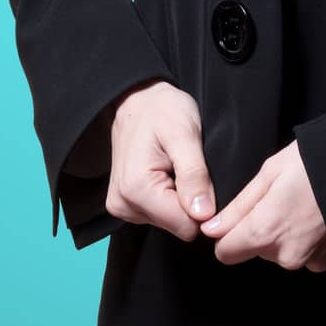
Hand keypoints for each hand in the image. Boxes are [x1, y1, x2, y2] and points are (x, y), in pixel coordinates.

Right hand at [105, 79, 218, 241]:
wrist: (137, 99)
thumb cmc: (162, 109)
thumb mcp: (185, 134)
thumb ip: (194, 175)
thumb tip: (203, 215)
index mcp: (136, 189)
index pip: (184, 226)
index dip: (202, 205)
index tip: (202, 177)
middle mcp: (123, 205)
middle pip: (176, 226)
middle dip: (189, 200)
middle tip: (188, 166)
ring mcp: (122, 206)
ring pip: (169, 221)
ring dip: (179, 196)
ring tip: (175, 165)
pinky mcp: (125, 204)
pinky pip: (159, 214)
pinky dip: (169, 195)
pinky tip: (166, 171)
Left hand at [200, 139, 325, 272]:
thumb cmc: (317, 161)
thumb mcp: (271, 171)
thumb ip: (239, 206)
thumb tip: (211, 229)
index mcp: (265, 232)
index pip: (226, 253)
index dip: (230, 233)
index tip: (245, 213)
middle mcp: (287, 255)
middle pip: (258, 250)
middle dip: (264, 228)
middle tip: (285, 196)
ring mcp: (313, 261)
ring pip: (285, 252)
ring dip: (291, 234)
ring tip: (308, 203)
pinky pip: (312, 254)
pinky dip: (313, 239)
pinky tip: (323, 216)